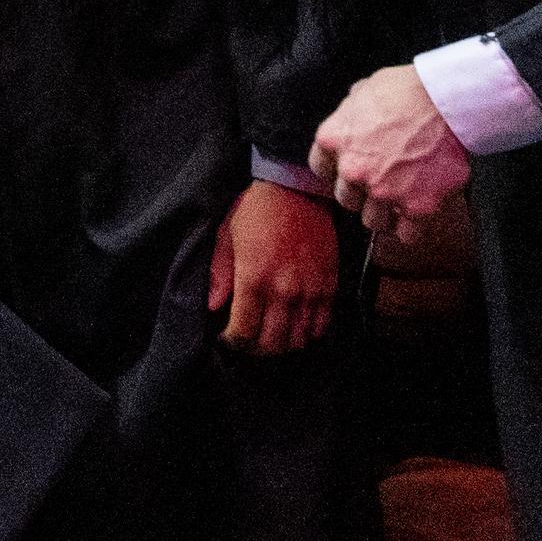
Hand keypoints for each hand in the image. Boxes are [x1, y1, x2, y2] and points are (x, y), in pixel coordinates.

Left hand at [214, 178, 339, 356]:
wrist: (296, 190)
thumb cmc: (255, 210)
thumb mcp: (226, 236)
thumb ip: (219, 274)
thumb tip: (212, 305)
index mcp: (254, 279)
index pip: (243, 332)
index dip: (232, 342)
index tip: (227, 337)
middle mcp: (284, 291)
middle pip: (272, 344)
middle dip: (255, 350)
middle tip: (247, 342)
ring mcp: (310, 291)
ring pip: (298, 340)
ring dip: (282, 346)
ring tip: (270, 337)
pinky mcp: (329, 286)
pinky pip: (321, 326)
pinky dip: (308, 334)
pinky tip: (295, 327)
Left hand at [309, 64, 475, 232]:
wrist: (447, 100)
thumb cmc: (407, 90)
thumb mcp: (363, 91)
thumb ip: (350, 113)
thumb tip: (353, 117)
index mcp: (334, 140)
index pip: (321, 169)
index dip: (338, 170)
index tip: (350, 171)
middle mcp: (354, 171)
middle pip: (347, 199)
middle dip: (362, 192)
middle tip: (381, 182)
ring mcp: (384, 192)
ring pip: (373, 221)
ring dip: (385, 213)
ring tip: (399, 201)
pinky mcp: (417, 207)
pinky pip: (407, 235)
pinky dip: (411, 230)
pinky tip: (416, 215)